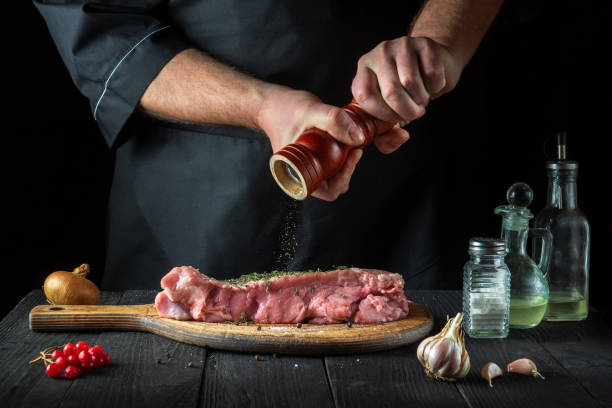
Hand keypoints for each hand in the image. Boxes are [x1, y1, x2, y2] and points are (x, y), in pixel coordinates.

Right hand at [257, 85, 364, 200]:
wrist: (271, 104)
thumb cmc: (284, 109)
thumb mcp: (311, 111)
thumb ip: (334, 121)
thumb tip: (358, 138)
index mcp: (296, 175)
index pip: (327, 191)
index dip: (344, 177)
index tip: (353, 154)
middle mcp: (301, 176)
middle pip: (333, 186)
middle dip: (348, 169)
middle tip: (356, 148)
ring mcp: (307, 168)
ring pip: (333, 176)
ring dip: (346, 163)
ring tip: (352, 142)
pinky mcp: (312, 159)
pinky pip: (331, 165)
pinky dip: (342, 155)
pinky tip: (346, 139)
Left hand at [352, 36, 461, 153]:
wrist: (432, 65)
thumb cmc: (407, 93)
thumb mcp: (392, 114)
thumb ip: (387, 135)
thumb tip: (400, 137)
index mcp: (363, 71)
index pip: (364, 95)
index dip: (383, 114)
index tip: (397, 120)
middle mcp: (378, 54)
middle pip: (390, 91)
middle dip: (407, 110)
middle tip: (415, 112)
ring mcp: (401, 45)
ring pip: (410, 82)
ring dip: (421, 99)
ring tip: (421, 98)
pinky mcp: (424, 43)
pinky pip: (431, 72)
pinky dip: (435, 86)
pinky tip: (431, 84)